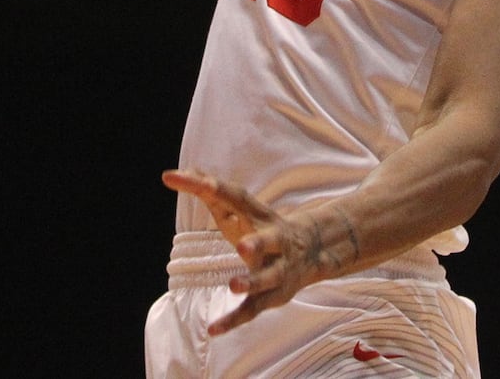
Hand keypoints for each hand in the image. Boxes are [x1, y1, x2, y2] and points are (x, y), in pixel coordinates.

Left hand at [162, 168, 359, 335]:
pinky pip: (253, 310)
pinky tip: (213, 329)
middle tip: (242, 245)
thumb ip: (213, 193)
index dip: (214, 188)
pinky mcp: (273, 296)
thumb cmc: (265, 227)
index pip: (236, 197)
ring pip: (268, 278)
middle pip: (269, 241)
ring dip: (252, 282)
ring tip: (234, 285)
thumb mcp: (243, 209)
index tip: (191, 180)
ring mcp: (277, 270)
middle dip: (258, 244)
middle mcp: (274, 241)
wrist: (313, 252)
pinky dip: (233, 320)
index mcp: (260, 215)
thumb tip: (185, 170)